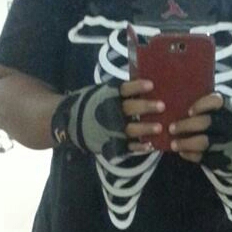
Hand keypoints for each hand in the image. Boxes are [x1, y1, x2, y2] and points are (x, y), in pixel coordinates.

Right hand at [50, 78, 164, 159]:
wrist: (70, 123)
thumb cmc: (92, 104)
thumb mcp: (101, 93)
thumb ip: (120, 91)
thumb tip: (147, 84)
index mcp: (108, 97)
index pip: (124, 90)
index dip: (137, 87)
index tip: (151, 85)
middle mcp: (110, 112)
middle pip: (129, 109)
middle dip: (145, 107)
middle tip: (162, 106)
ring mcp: (111, 130)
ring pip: (130, 129)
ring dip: (145, 128)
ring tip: (159, 127)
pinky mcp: (111, 143)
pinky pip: (127, 146)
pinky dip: (139, 147)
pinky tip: (151, 145)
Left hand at [169, 93, 231, 171]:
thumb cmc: (225, 123)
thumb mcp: (223, 111)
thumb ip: (206, 107)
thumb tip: (175, 104)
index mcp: (228, 109)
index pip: (216, 102)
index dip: (201, 105)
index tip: (189, 111)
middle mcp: (229, 125)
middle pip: (206, 123)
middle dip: (186, 125)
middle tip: (171, 128)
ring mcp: (227, 143)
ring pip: (203, 142)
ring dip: (185, 143)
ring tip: (174, 144)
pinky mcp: (223, 158)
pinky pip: (204, 157)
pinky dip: (190, 155)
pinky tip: (182, 152)